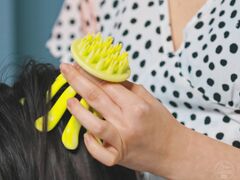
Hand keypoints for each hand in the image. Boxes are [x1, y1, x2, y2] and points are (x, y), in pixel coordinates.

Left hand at [60, 63, 186, 174]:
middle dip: (77, 80)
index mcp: (137, 106)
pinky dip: (90, 143)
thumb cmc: (160, 123)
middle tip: (64, 69)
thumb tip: (104, 75)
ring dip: (78, 110)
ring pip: (93, 124)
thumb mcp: (148, 99)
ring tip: (69, 100)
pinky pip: (98, 152)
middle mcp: (128, 122)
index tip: (78, 64)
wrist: (174, 152)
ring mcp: (122, 141)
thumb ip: (126, 88)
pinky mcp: (118, 157)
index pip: (107, 84)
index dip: (90, 72)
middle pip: (97, 97)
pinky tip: (86, 134)